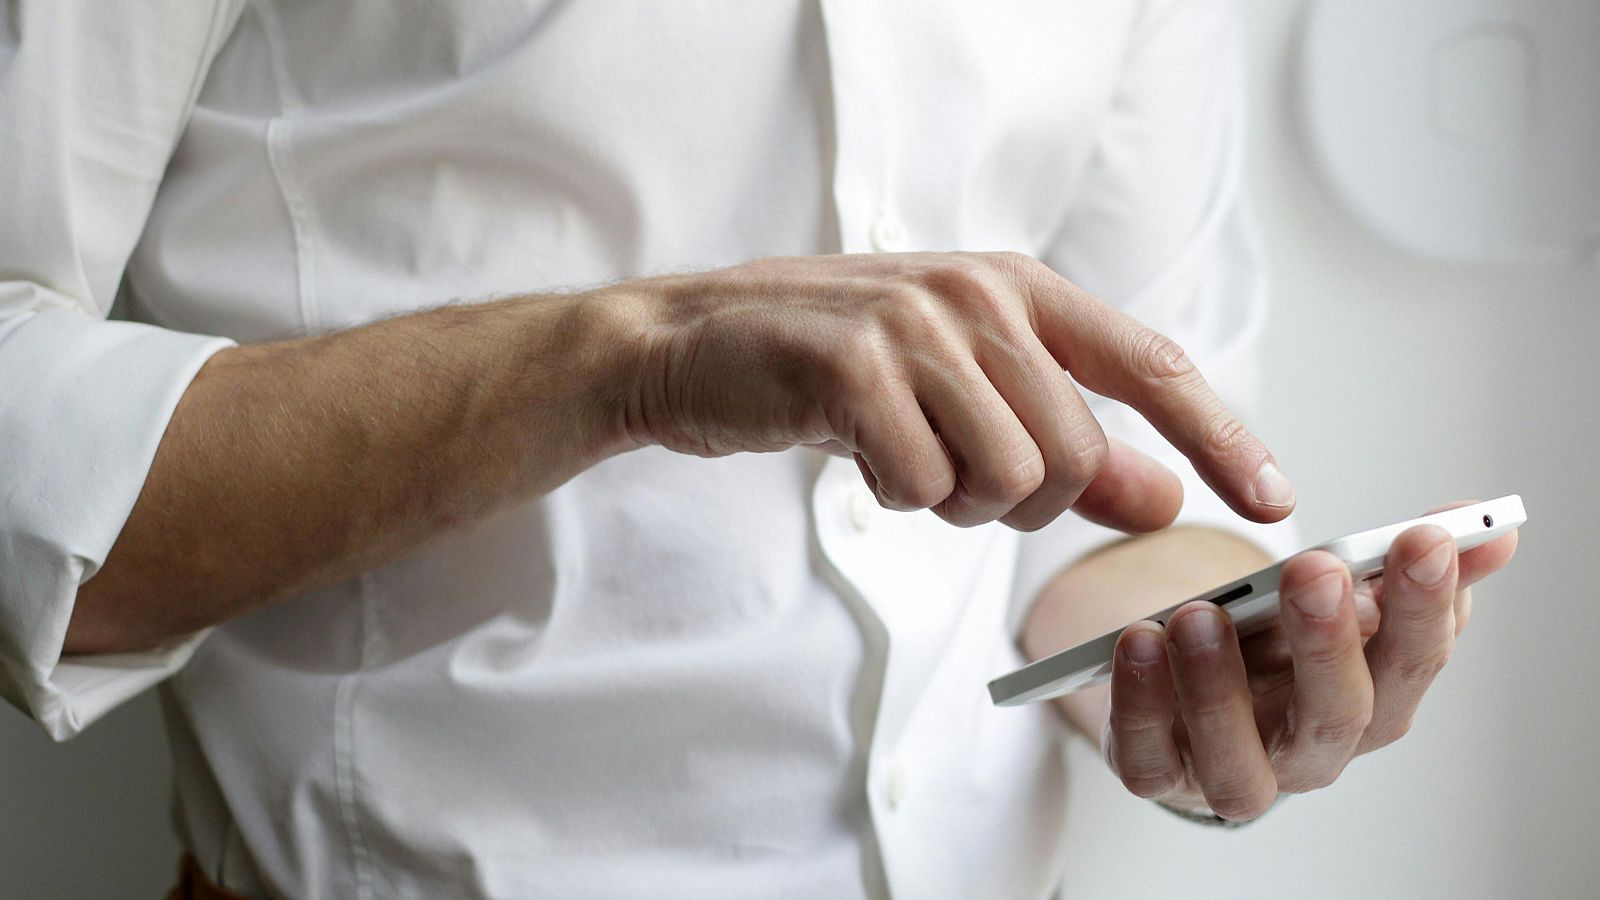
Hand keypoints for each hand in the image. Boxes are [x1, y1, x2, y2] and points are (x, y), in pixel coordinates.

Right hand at [624, 252, 1294, 531]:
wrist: (693, 343)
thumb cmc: (835, 368)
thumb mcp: (962, 393)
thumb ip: (1068, 443)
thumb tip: (1164, 498)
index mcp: (1019, 288)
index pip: (1152, 365)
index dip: (1221, 436)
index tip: (1273, 500)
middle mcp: (979, 294)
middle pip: (1073, 454)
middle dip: (1022, 500)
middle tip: (952, 475)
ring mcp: (915, 326)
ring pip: (1007, 478)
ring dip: (954, 502)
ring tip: (902, 455)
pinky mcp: (853, 368)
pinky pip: (924, 487)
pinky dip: (896, 497)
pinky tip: (856, 453)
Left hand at [1100, 503, 1519, 819]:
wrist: (1190, 690)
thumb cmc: (1275, 647)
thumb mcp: (1337, 598)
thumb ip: (1402, 565)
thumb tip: (1491, 527)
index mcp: (1370, 702)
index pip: (1412, 662)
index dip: (1424, 605)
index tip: (1421, 538)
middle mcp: (1310, 752)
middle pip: (1336, 717)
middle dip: (1329, 643)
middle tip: (1315, 571)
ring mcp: (1232, 772)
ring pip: (1239, 762)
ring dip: (1219, 687)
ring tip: (1199, 615)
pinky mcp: (1159, 775)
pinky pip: (1147, 760)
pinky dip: (1140, 706)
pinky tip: (1137, 642)